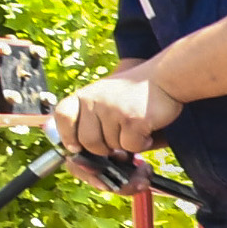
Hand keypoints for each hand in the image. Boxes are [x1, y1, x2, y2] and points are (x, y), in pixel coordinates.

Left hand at [55, 72, 178, 159]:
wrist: (164, 79)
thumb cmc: (135, 92)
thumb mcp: (104, 96)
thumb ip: (90, 115)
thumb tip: (79, 146)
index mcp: (85, 95)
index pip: (62, 116)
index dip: (67, 135)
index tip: (75, 146)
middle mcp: (95, 101)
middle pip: (87, 141)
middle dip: (103, 148)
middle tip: (117, 141)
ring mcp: (113, 110)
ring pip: (111, 146)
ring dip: (125, 144)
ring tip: (136, 129)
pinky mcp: (132, 120)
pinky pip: (130, 146)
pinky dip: (141, 144)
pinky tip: (146, 132)